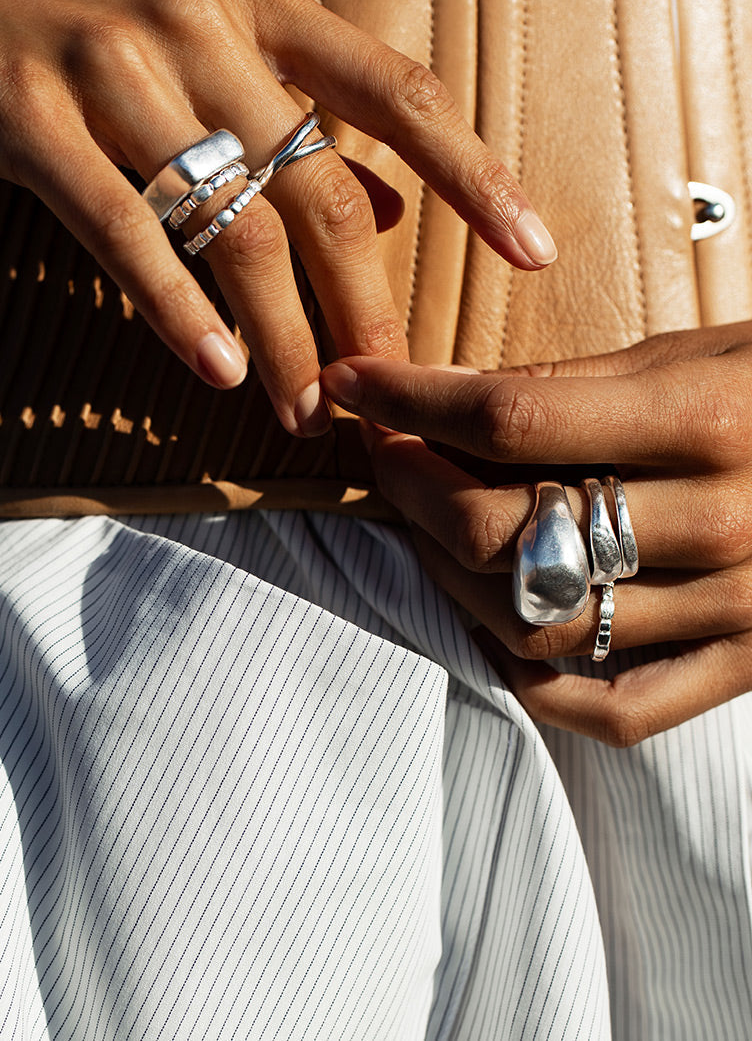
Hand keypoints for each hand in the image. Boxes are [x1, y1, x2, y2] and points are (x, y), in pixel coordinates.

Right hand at [0, 0, 554, 435]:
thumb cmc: (75, 23)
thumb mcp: (201, 39)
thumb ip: (294, 117)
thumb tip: (388, 210)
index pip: (394, 89)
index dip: (472, 173)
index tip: (535, 252)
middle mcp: (198, 21)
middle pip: (318, 188)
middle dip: (363, 306)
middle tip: (387, 393)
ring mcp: (111, 64)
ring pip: (230, 225)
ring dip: (280, 334)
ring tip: (303, 410)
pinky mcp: (30, 115)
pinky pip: (122, 230)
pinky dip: (175, 310)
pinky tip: (214, 371)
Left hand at [322, 323, 751, 744]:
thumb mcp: (693, 357)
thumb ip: (570, 388)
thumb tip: (440, 402)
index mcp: (710, 422)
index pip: (512, 417)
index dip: (411, 400)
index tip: (353, 383)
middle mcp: (724, 524)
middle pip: (510, 529)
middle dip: (415, 489)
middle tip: (387, 457)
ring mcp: (737, 610)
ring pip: (539, 623)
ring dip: (451, 576)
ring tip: (428, 531)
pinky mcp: (746, 668)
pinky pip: (617, 708)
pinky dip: (535, 681)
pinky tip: (498, 630)